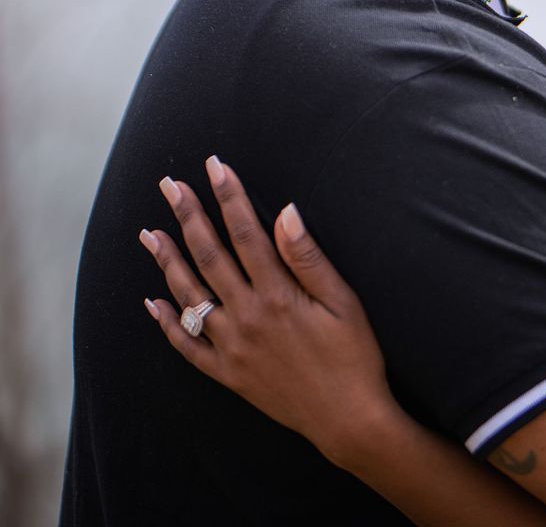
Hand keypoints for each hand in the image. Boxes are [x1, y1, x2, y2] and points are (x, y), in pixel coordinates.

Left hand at [141, 156, 396, 467]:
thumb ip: (309, 257)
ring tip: (149, 232)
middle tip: (169, 186)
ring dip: (167, 261)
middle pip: (209, 256)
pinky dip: (166, 323)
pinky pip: (186, 347)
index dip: (229, 196)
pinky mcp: (228, 373)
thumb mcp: (344, 302)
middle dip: (188, 216)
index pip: (246, 233)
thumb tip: (286, 212)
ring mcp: (232, 347)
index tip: (215, 166)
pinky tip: (152, 302)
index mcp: (278, 294)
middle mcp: (247, 317)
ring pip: (189, 296)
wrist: (348, 419)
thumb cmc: (355, 356)